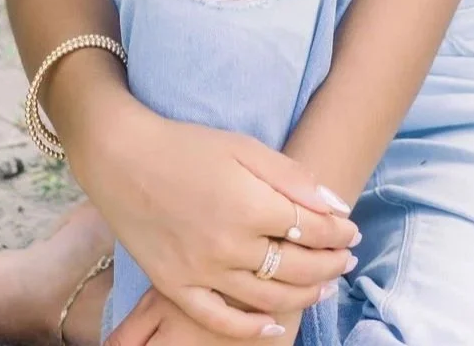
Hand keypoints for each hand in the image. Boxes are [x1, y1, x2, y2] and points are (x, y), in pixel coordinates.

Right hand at [81, 109, 356, 336]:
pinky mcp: (175, 285)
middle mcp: (229, 245)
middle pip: (297, 268)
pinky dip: (251, 329)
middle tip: (346, 259)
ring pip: (268, 298)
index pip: (311, 229)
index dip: (338, 232)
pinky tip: (275, 326)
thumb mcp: (243, 146)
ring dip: (305, 295)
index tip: (352, 230)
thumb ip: (291, 177)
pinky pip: (220, 320)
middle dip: (330, 264)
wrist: (121, 157)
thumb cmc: (185, 145)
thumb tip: (336, 206)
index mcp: (250, 205)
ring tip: (325, 285)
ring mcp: (201, 270)